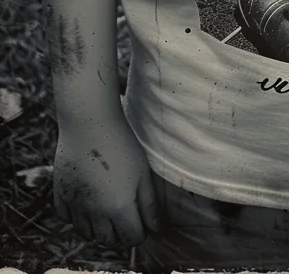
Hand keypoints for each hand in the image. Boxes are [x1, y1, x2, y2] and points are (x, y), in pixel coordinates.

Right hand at [53, 116, 158, 247]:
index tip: (142, 223)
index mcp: (119, 207)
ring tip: (105, 212)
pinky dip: (76, 216)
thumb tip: (154, 228)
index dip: (140, 233)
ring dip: (97, 229)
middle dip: (119, 235)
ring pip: (85, 232)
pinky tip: (85, 203)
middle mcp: (95, 212)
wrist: (89, 122)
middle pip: (107, 240)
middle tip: (124, 219)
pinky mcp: (60, 194)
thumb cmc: (122, 144)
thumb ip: (149, 203)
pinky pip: (67, 217)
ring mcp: (75, 204)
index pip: (131, 238)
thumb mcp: (142, 172)